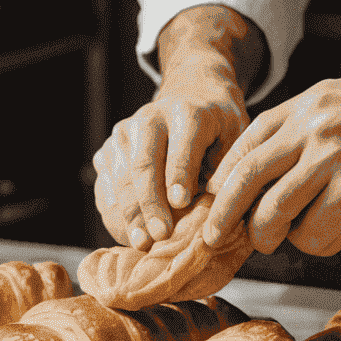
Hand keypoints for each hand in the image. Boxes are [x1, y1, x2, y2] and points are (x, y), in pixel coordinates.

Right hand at [93, 73, 249, 250]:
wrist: (192, 97)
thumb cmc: (219, 128)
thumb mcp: (235, 138)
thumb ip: (226, 168)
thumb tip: (218, 211)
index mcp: (188, 112)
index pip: (181, 145)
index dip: (179, 174)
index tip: (181, 203)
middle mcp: (150, 118)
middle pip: (144, 164)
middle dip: (150, 204)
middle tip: (160, 235)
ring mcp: (124, 134)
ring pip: (120, 178)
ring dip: (130, 214)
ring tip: (142, 243)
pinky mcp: (108, 151)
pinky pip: (106, 187)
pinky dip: (115, 213)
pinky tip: (129, 235)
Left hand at [202, 76, 340, 257]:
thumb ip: (304, 128)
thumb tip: (259, 168)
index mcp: (310, 105)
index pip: (245, 144)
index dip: (224, 178)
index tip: (215, 200)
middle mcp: (317, 131)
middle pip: (246, 179)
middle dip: (224, 214)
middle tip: (217, 236)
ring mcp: (338, 165)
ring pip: (274, 214)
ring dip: (271, 235)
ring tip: (282, 238)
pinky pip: (316, 235)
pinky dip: (318, 242)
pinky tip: (335, 233)